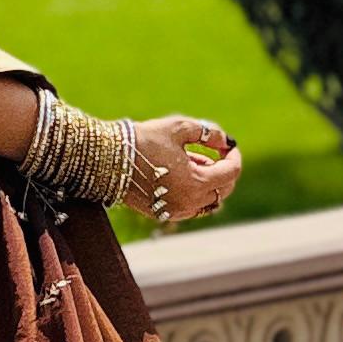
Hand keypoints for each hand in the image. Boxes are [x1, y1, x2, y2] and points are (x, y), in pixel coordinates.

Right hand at [130, 112, 241, 226]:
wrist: (108, 159)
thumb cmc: (144, 140)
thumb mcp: (179, 128)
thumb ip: (208, 133)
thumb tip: (225, 140)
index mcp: (197, 182)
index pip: (231, 172)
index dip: (234, 156)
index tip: (227, 145)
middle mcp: (189, 202)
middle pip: (223, 190)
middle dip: (223, 170)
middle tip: (214, 153)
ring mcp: (176, 211)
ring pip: (208, 202)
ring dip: (209, 183)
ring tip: (194, 162)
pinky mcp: (162, 213)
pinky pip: (190, 207)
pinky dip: (194, 193)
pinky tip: (181, 174)